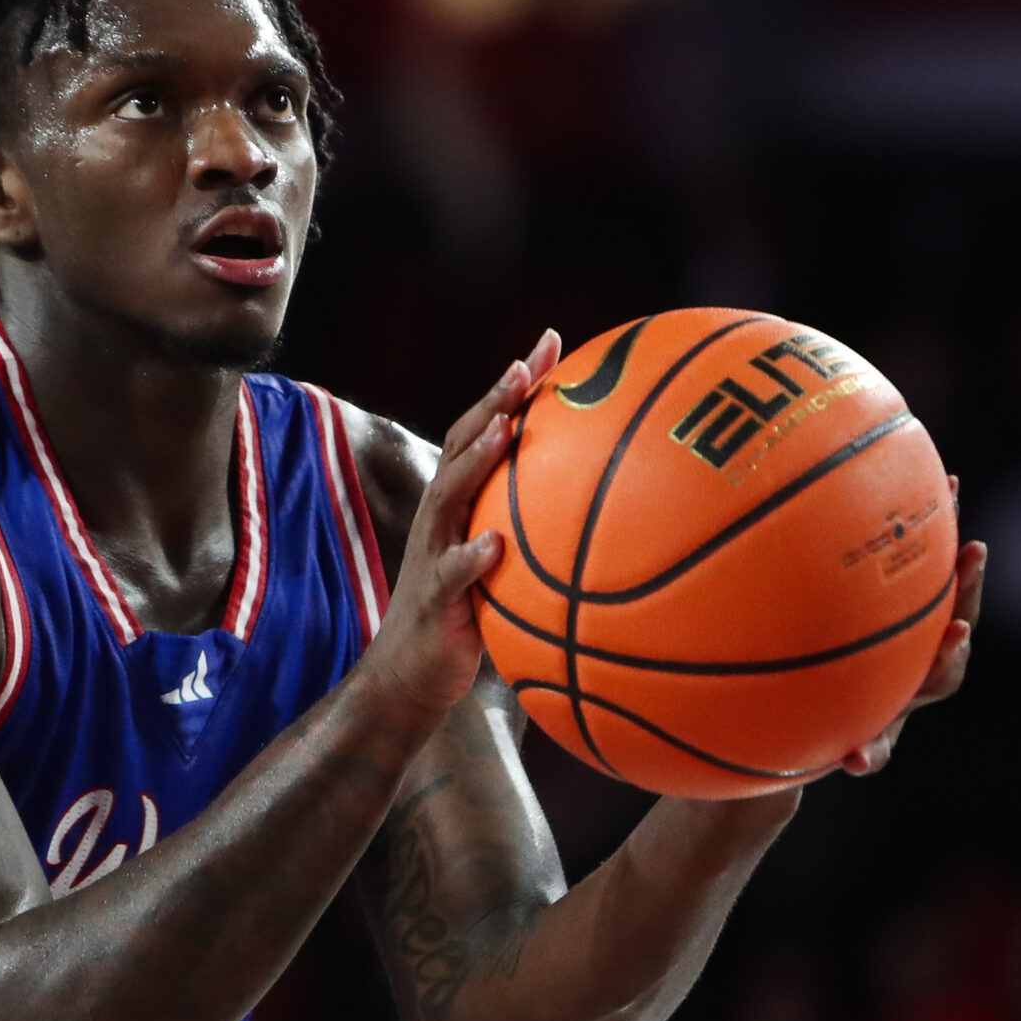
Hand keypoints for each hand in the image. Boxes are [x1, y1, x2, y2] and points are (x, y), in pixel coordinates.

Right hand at [357, 330, 561, 723]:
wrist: (411, 679)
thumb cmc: (466, 619)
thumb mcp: (502, 567)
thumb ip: (537, 533)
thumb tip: (610, 508)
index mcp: (461, 505)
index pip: (486, 429)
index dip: (515, 386)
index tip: (551, 341)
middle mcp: (443, 518)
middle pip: (464, 445)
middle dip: (494, 401)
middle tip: (525, 365)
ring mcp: (433, 555)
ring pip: (450, 496)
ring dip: (477, 460)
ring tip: (506, 429)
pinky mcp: (433, 601)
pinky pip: (452, 576)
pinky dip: (471, 557)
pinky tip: (494, 545)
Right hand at [838, 507, 984, 776]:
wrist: (850, 713)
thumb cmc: (849, 730)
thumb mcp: (855, 744)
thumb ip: (864, 754)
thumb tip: (854, 764)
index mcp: (926, 682)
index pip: (945, 669)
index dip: (951, 652)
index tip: (956, 634)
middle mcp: (932, 647)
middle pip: (959, 612)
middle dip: (968, 584)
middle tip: (973, 552)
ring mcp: (921, 618)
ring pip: (941, 576)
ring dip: (942, 533)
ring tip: (952, 489)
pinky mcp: (907, 593)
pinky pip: (915, 553)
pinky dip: (920, 520)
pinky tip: (919, 477)